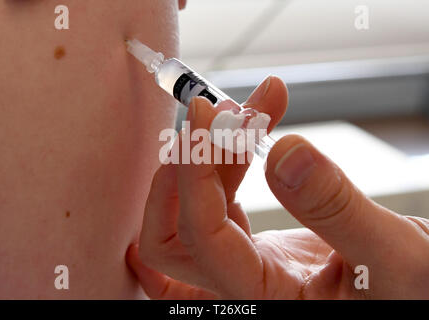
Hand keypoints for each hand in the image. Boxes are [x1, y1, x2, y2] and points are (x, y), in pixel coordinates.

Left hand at [126, 76, 428, 298]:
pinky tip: (245, 134)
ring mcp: (242, 263)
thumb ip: (336, 209)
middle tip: (222, 112)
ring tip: (247, 111)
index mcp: (265, 297)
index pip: (202, 239)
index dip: (195, 174)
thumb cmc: (410, 288)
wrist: (412, 288)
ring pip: (189, 213)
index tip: (208, 115)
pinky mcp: (251, 243)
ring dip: (206, 156)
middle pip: (171, 232)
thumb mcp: (390, 254)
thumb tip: (283, 152)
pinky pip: (214, 204)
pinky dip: (222, 163)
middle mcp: (240, 285)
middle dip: (187, 166)